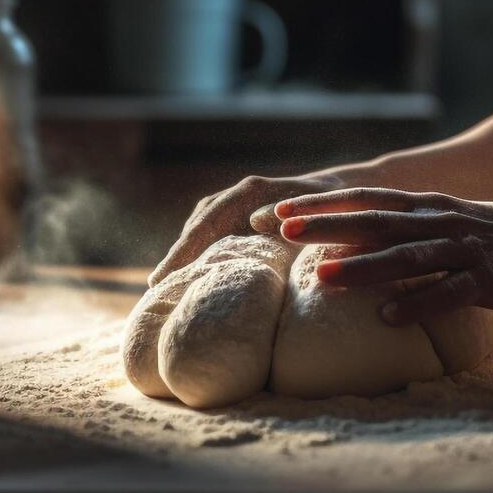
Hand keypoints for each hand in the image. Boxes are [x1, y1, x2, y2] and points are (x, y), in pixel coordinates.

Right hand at [148, 173, 345, 286]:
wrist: (337, 194)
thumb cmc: (329, 211)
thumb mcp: (315, 219)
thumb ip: (289, 228)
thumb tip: (258, 236)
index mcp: (249, 193)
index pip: (204, 224)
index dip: (181, 254)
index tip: (160, 280)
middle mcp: (233, 197)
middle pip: (194, 232)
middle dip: (174, 263)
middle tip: (154, 299)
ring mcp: (229, 207)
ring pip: (196, 237)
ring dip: (182, 263)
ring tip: (164, 298)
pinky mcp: (232, 221)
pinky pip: (206, 240)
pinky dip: (195, 261)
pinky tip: (187, 287)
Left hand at [271, 187, 492, 324]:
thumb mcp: (450, 222)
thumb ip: (408, 227)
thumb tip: (353, 238)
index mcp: (429, 207)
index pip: (366, 199)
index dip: (322, 204)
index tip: (279, 211)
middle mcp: (441, 222)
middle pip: (375, 221)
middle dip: (325, 225)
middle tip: (281, 230)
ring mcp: (465, 249)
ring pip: (404, 257)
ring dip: (361, 267)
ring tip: (320, 277)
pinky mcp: (489, 279)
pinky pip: (448, 293)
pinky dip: (416, 305)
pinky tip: (386, 318)